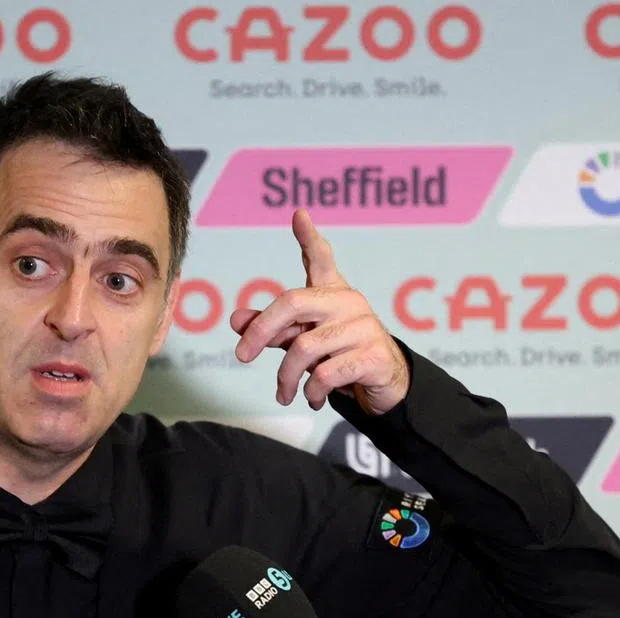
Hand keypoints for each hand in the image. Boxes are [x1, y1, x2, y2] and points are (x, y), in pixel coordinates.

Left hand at [230, 209, 409, 415]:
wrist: (384, 383)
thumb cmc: (338, 352)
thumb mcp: (301, 338)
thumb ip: (270, 328)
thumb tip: (235, 320)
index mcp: (331, 293)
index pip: (320, 259)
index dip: (309, 237)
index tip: (298, 215)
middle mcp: (348, 302)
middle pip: (292, 303)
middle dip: (260, 330)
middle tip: (241, 356)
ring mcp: (364, 327)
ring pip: (304, 349)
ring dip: (286, 377)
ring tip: (283, 394)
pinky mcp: (374, 356)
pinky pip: (326, 374)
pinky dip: (311, 392)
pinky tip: (311, 400)